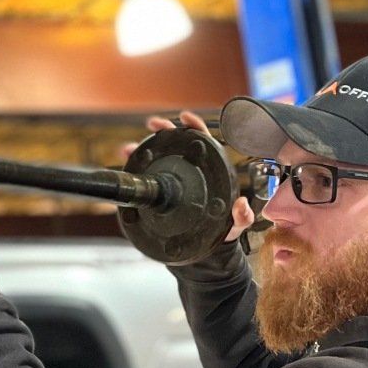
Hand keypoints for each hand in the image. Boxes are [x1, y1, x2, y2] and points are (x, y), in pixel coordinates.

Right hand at [126, 109, 254, 244]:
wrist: (203, 251)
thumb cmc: (223, 232)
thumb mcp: (235, 226)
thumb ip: (241, 218)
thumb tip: (241, 205)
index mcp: (212, 171)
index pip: (205, 142)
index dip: (195, 127)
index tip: (185, 117)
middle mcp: (191, 171)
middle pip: (177, 143)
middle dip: (164, 130)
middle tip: (153, 124)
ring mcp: (174, 181)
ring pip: (158, 158)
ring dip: (142, 148)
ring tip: (129, 148)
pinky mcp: (161, 193)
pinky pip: (146, 177)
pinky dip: (134, 168)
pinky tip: (125, 163)